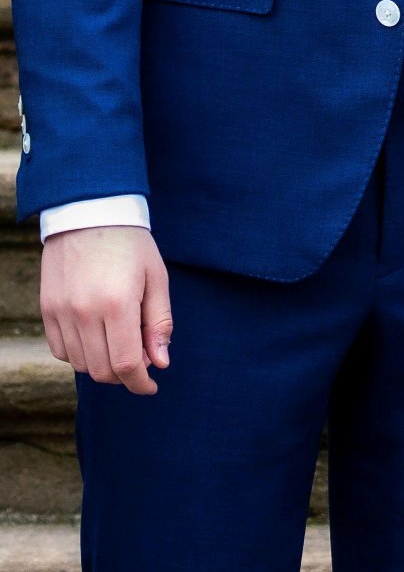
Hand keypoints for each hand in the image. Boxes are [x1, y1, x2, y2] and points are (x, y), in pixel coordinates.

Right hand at [41, 227, 172, 396]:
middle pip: (102, 371)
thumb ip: (159, 322)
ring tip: (119, 340)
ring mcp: (61, 312)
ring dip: (102, 364)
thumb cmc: (130, 243)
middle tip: (140, 356)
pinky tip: (95, 335)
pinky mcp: (47, 310)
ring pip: (81, 364)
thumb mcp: (156, 277)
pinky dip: (80, 353)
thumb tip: (161, 362)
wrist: (90, 211)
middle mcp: (84, 313)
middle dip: (124, 374)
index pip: (126, 364)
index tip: (151, 385)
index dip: (140, 383)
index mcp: (117, 304)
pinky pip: (61, 350)